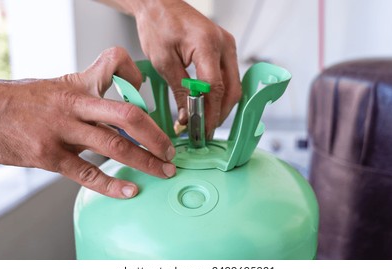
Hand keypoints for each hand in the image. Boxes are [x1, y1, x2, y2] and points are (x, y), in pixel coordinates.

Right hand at [0, 47, 175, 198]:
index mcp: (78, 85)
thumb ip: (90, 96)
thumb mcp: (59, 87)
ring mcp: (63, 131)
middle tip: (171, 151)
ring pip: (114, 146)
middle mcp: (74, 105)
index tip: (146, 94)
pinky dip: (112, 185)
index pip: (113, 64)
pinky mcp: (50, 156)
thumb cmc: (25, 103)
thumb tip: (122, 112)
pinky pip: (87, 173)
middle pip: (126, 115)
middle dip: (155, 135)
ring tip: (163, 171)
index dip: (134, 75)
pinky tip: (130, 190)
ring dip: (145, 161)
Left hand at [98, 0, 241, 137]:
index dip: (209, 112)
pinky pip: (229, 77)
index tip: (201, 130)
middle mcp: (224, 44)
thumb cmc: (158, 25)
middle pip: (232, 89)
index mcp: (206, 44)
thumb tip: (188, 116)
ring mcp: (228, 46)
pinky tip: (209, 106)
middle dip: (219, 114)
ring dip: (221, 106)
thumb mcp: (163, 61)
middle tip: (205, 132)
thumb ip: (179, 89)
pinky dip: (221, 95)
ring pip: (234, 86)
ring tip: (206, 122)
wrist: (160, 4)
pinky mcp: (225, 50)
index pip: (215, 87)